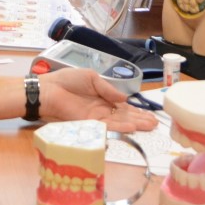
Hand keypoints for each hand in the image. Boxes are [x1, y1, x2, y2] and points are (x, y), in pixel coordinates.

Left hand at [38, 68, 156, 132]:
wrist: (50, 90)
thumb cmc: (67, 80)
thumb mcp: (92, 78)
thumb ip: (108, 89)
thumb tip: (125, 98)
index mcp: (103, 98)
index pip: (123, 106)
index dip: (136, 110)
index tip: (149, 113)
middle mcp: (102, 110)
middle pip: (124, 116)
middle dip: (140, 119)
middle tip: (155, 123)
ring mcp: (97, 118)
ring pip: (120, 122)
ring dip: (135, 124)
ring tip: (150, 125)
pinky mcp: (90, 123)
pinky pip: (108, 126)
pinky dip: (121, 126)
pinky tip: (132, 127)